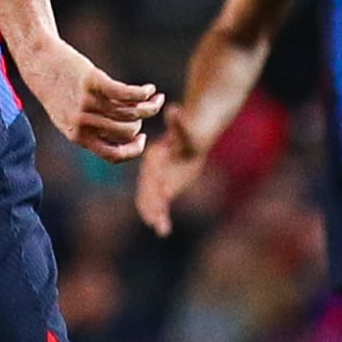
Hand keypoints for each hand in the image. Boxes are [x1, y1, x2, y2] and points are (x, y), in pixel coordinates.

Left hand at [17, 37, 163, 161]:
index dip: (134, 150)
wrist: (38, 61)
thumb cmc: (56, 89)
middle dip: (141, 122)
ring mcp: (87, 102)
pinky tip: (150, 89)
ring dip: (150, 106)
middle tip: (145, 109)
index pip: (113, 155)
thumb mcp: (67, 116)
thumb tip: (124, 136)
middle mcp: (82, 122)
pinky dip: (144, 93)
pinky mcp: (92, 81)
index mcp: (77, 136)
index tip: (141, 137)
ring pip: (131, 112)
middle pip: (127, 131)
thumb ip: (90, 129)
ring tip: (155, 97)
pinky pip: (128, 94)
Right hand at [133, 106, 211, 234]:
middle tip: (156, 223)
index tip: (156, 201)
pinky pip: (162, 202)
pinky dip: (161, 214)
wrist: (193, 128)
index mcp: (154, 158)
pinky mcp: (167, 184)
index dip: (151, 190)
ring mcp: (158, 178)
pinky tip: (164, 229)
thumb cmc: (191, 126)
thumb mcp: (186, 125)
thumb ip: (180, 122)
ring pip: (153, 201)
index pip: (149, 177)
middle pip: (148, 192)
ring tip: (161, 231)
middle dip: (151, 208)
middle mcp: (153, 170)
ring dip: (156, 215)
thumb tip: (175, 110)